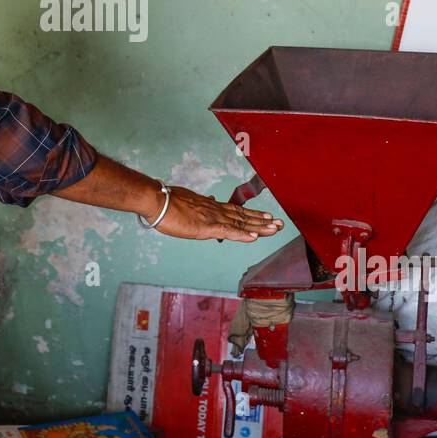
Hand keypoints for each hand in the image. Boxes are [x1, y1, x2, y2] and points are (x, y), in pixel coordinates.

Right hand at [151, 186, 283, 241]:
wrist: (156, 200)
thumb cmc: (167, 201)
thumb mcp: (187, 201)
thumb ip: (201, 204)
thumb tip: (210, 201)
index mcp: (211, 206)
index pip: (236, 211)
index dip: (253, 215)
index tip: (267, 216)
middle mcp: (216, 211)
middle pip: (244, 217)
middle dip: (263, 221)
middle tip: (280, 224)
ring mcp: (212, 218)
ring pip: (241, 223)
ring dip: (260, 227)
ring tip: (276, 229)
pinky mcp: (206, 227)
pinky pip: (229, 232)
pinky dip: (243, 235)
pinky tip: (255, 237)